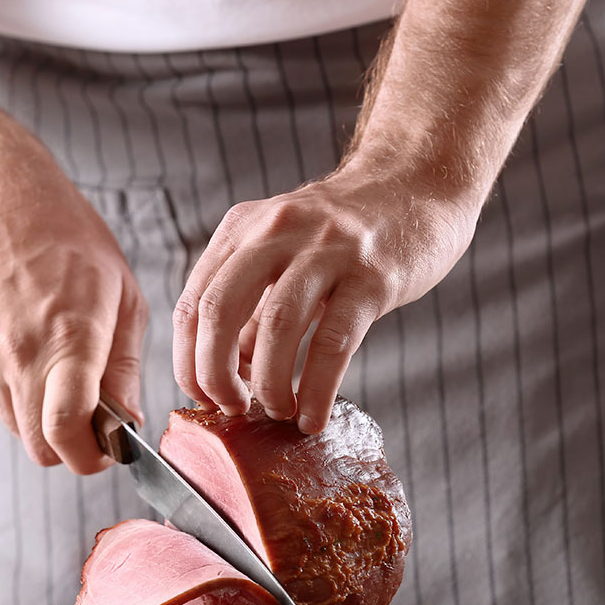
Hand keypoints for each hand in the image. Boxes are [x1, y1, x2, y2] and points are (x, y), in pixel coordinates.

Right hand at [0, 141, 147, 473]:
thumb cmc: (68, 238)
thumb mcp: (123, 295)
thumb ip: (124, 368)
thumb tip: (128, 424)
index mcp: (68, 337)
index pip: (67, 431)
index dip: (91, 457)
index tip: (109, 449)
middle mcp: (17, 355)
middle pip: (41, 447)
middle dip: (71, 446)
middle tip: (94, 417)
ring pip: (19, 427)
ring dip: (45, 417)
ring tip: (62, 366)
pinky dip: (19, 392)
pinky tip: (30, 345)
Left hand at [172, 164, 480, 433]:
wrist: (415, 188)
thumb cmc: (344, 236)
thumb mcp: (283, 257)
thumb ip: (251, 311)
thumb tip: (226, 376)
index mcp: (243, 229)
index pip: (191, 303)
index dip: (188, 362)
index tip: (204, 399)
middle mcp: (276, 231)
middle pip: (218, 311)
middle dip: (215, 375)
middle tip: (231, 409)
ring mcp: (326, 249)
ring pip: (275, 325)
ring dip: (268, 385)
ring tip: (276, 412)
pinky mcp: (372, 274)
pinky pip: (334, 342)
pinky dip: (317, 390)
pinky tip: (313, 416)